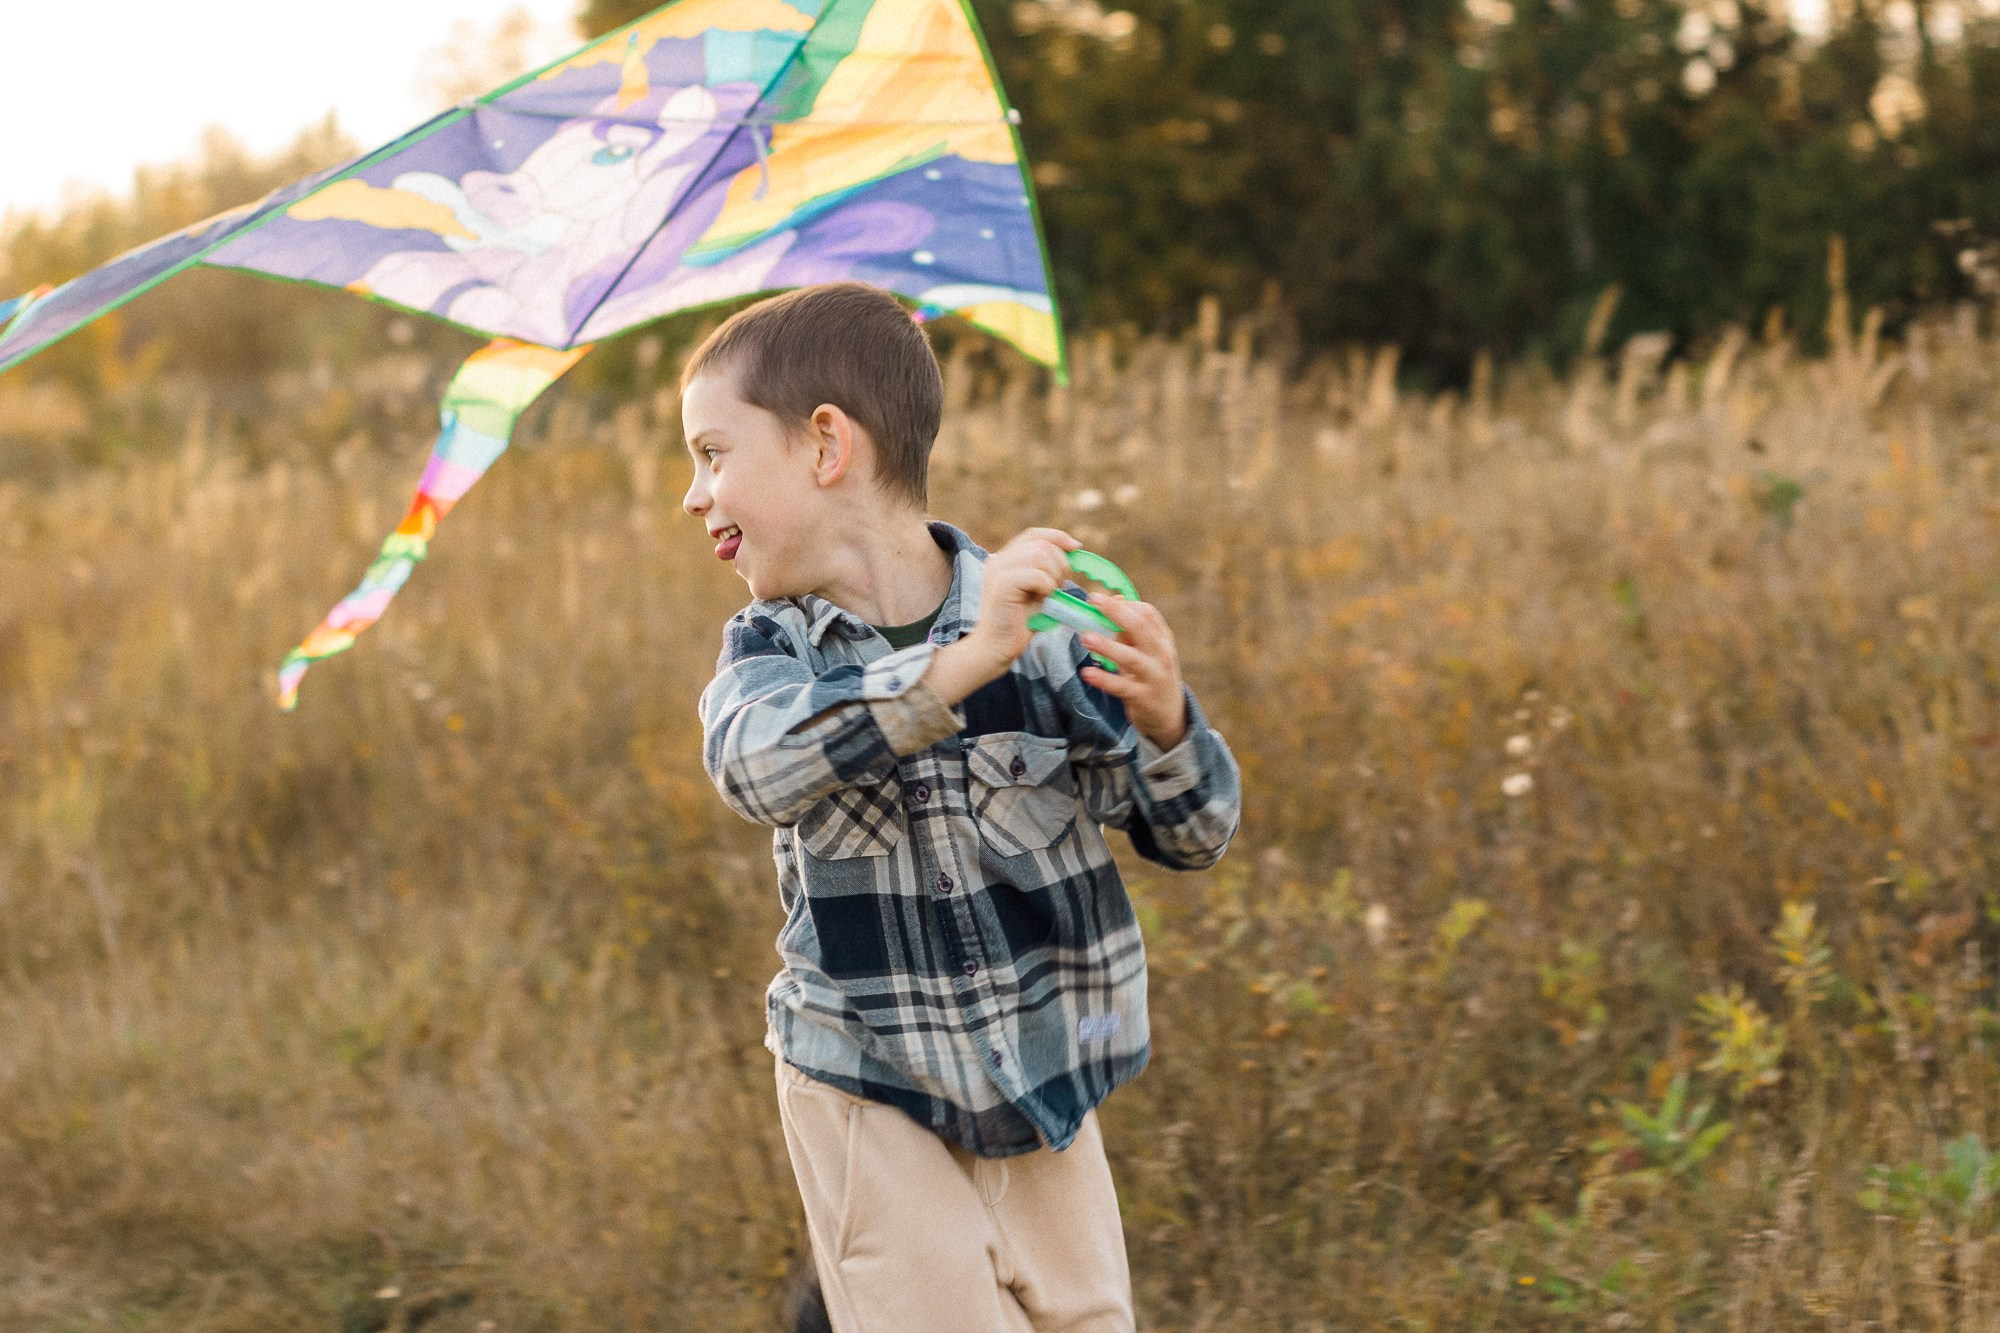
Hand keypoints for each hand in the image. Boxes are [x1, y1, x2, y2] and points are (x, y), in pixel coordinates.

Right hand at [967, 526, 1081, 667]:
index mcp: (1005, 559)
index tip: (1075, 548)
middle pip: (1041, 544)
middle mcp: (998, 560)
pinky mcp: (1002, 585)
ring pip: (1040, 554)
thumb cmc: (1019, 623)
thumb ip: (1048, 571)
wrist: (995, 648)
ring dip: (1054, 576)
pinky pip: (1036, 575)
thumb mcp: (1038, 591)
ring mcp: (998, 570)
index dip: (1057, 537)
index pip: (1034, 534)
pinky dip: (1047, 588)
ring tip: (1048, 595)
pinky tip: (1041, 601)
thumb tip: (1073, 551)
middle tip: (1059, 587)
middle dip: (1060, 563)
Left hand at [1078, 594, 1188, 750]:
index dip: (1124, 604)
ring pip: (1131, 658)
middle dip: (1116, 612)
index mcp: (1163, 639)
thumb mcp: (1148, 651)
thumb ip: (1131, 630)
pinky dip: (1104, 679)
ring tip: (1085, 638)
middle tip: (1093, 600)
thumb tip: (1115, 600)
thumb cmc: (1152, 675)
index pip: (1147, 613)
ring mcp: (1153, 676)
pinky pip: (1121, 686)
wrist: (1170, 714)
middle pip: (1141, 628)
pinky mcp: (1142, 697)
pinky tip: (1086, 673)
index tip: (1100, 599)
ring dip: (1107, 646)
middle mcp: (1161, 655)